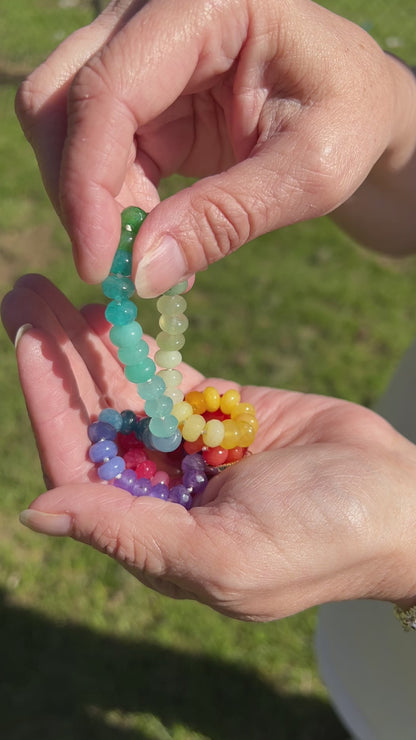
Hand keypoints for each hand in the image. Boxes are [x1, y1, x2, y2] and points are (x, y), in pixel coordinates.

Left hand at [3, 274, 415, 618]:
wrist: (399, 501)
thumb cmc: (319, 541)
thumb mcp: (224, 556)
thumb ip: (132, 535)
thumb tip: (39, 512)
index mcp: (151, 532)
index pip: (79, 465)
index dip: (49, 404)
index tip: (27, 340)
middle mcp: (159, 489)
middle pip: (93, 419)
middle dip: (59, 361)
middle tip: (26, 296)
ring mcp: (188, 447)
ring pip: (126, 391)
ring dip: (90, 344)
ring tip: (52, 291)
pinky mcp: (219, 412)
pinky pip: (169, 374)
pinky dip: (141, 345)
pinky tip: (112, 311)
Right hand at [16, 0, 401, 293]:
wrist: (355, 104)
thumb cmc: (349, 121)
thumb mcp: (309, 173)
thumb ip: (226, 218)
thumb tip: (141, 274)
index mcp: (207, 4)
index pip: (110, 89)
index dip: (88, 183)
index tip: (100, 266)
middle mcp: (155, 13)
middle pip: (61, 99)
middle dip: (79, 192)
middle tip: (117, 267)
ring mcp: (139, 49)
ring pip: (65, 127)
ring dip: (93, 202)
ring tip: (151, 253)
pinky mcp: (139, 93)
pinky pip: (94, 152)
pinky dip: (110, 203)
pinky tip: (154, 235)